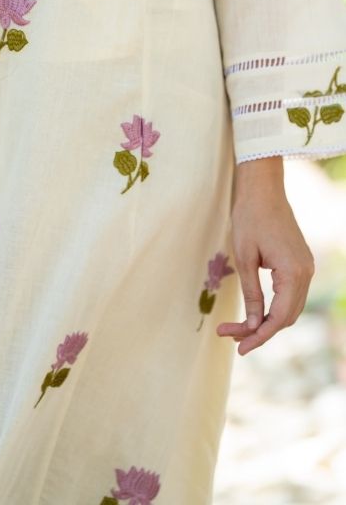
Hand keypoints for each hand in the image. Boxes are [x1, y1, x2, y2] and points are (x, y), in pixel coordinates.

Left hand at [217, 156, 314, 354]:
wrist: (263, 189)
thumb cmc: (250, 218)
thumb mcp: (244, 258)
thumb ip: (252, 293)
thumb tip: (254, 325)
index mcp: (293, 273)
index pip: (278, 318)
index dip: (259, 336)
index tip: (238, 347)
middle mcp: (306, 273)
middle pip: (286, 317)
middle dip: (259, 330)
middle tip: (230, 337)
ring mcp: (306, 268)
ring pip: (289, 308)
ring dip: (266, 320)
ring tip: (237, 328)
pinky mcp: (300, 263)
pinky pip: (290, 294)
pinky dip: (274, 307)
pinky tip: (254, 310)